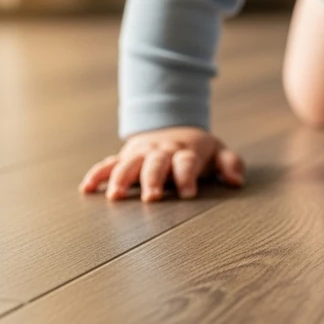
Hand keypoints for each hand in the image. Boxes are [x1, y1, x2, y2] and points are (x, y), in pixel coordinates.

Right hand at [79, 127, 244, 201]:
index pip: (186, 163)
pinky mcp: (125, 157)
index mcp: (186, 152)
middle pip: (156, 164)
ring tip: (115, 196)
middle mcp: (161, 152)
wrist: (173, 127)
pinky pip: (108, 164)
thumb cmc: (199, 149)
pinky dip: (96, 174)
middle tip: (152, 197)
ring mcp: (141, 153)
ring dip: (121, 178)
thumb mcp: (219, 152)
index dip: (187, 177)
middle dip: (153, 179)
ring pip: (129, 164)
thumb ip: (231, 165)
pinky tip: (87, 188)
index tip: (188, 194)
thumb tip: (236, 181)